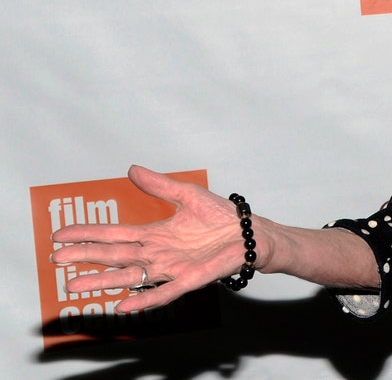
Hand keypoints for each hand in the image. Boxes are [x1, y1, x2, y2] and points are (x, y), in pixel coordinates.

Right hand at [50, 165, 253, 312]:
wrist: (250, 233)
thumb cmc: (221, 217)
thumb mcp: (188, 194)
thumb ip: (160, 186)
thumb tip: (132, 169)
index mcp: (154, 234)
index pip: (113, 234)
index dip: (87, 234)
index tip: (60, 235)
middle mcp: (157, 253)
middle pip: (113, 256)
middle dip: (85, 258)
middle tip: (56, 259)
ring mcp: (171, 268)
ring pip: (129, 277)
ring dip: (102, 282)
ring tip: (74, 286)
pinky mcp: (189, 279)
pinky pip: (163, 293)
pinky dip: (144, 299)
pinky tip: (123, 305)